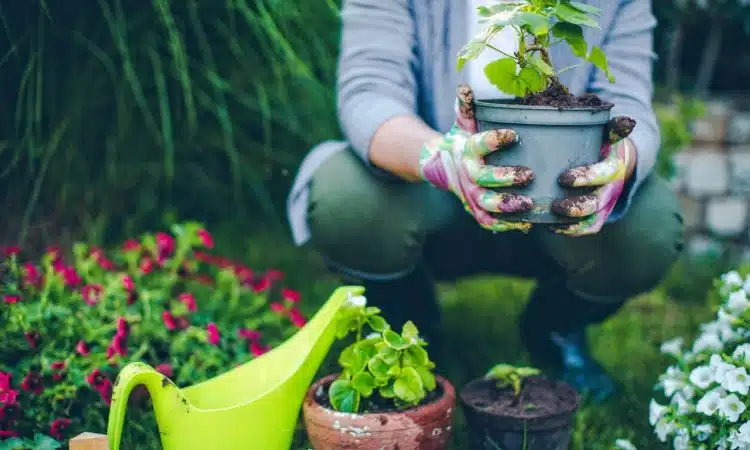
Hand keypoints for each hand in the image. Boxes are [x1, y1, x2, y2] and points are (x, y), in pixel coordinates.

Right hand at [418, 85, 534, 232]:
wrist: (441, 166)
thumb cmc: (462, 140)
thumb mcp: (463, 122)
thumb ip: (467, 106)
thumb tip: (465, 87)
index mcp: (467, 150)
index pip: (479, 144)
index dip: (495, 140)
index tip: (514, 134)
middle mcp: (467, 174)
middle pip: (484, 179)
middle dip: (505, 178)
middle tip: (528, 174)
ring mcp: (471, 195)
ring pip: (487, 204)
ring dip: (507, 206)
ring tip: (529, 203)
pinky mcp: (476, 210)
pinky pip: (489, 221)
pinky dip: (505, 225)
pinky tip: (526, 224)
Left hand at [549, 117, 636, 235]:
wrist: (618, 159)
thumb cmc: (604, 142)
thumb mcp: (609, 132)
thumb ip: (612, 127)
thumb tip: (626, 122)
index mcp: (614, 165)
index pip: (604, 174)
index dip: (586, 178)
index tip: (564, 179)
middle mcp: (611, 188)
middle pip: (597, 203)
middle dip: (576, 207)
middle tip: (555, 206)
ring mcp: (605, 204)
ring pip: (592, 219)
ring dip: (572, 223)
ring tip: (550, 218)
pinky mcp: (598, 215)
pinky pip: (588, 228)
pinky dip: (570, 231)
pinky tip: (550, 227)